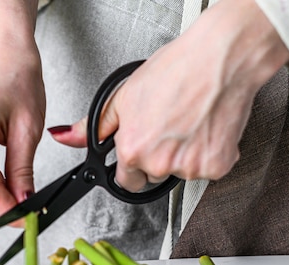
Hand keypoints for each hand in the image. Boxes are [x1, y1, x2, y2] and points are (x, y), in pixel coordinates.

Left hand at [50, 0, 288, 190]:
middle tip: (167, 128)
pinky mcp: (217, 166)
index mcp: (133, 150)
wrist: (222, 58)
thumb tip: (66, 137)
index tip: (141, 150)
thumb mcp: (124, 95)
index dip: (132, 164)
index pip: (126, 181)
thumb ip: (94, 126)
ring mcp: (190, 168)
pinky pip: (208, 169)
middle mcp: (159, 164)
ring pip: (180, 172)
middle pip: (153, 177)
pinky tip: (205, 127)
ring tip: (188, 122)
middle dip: (157, 159)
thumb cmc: (176, 70)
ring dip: (183, 156)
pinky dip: (208, 153)